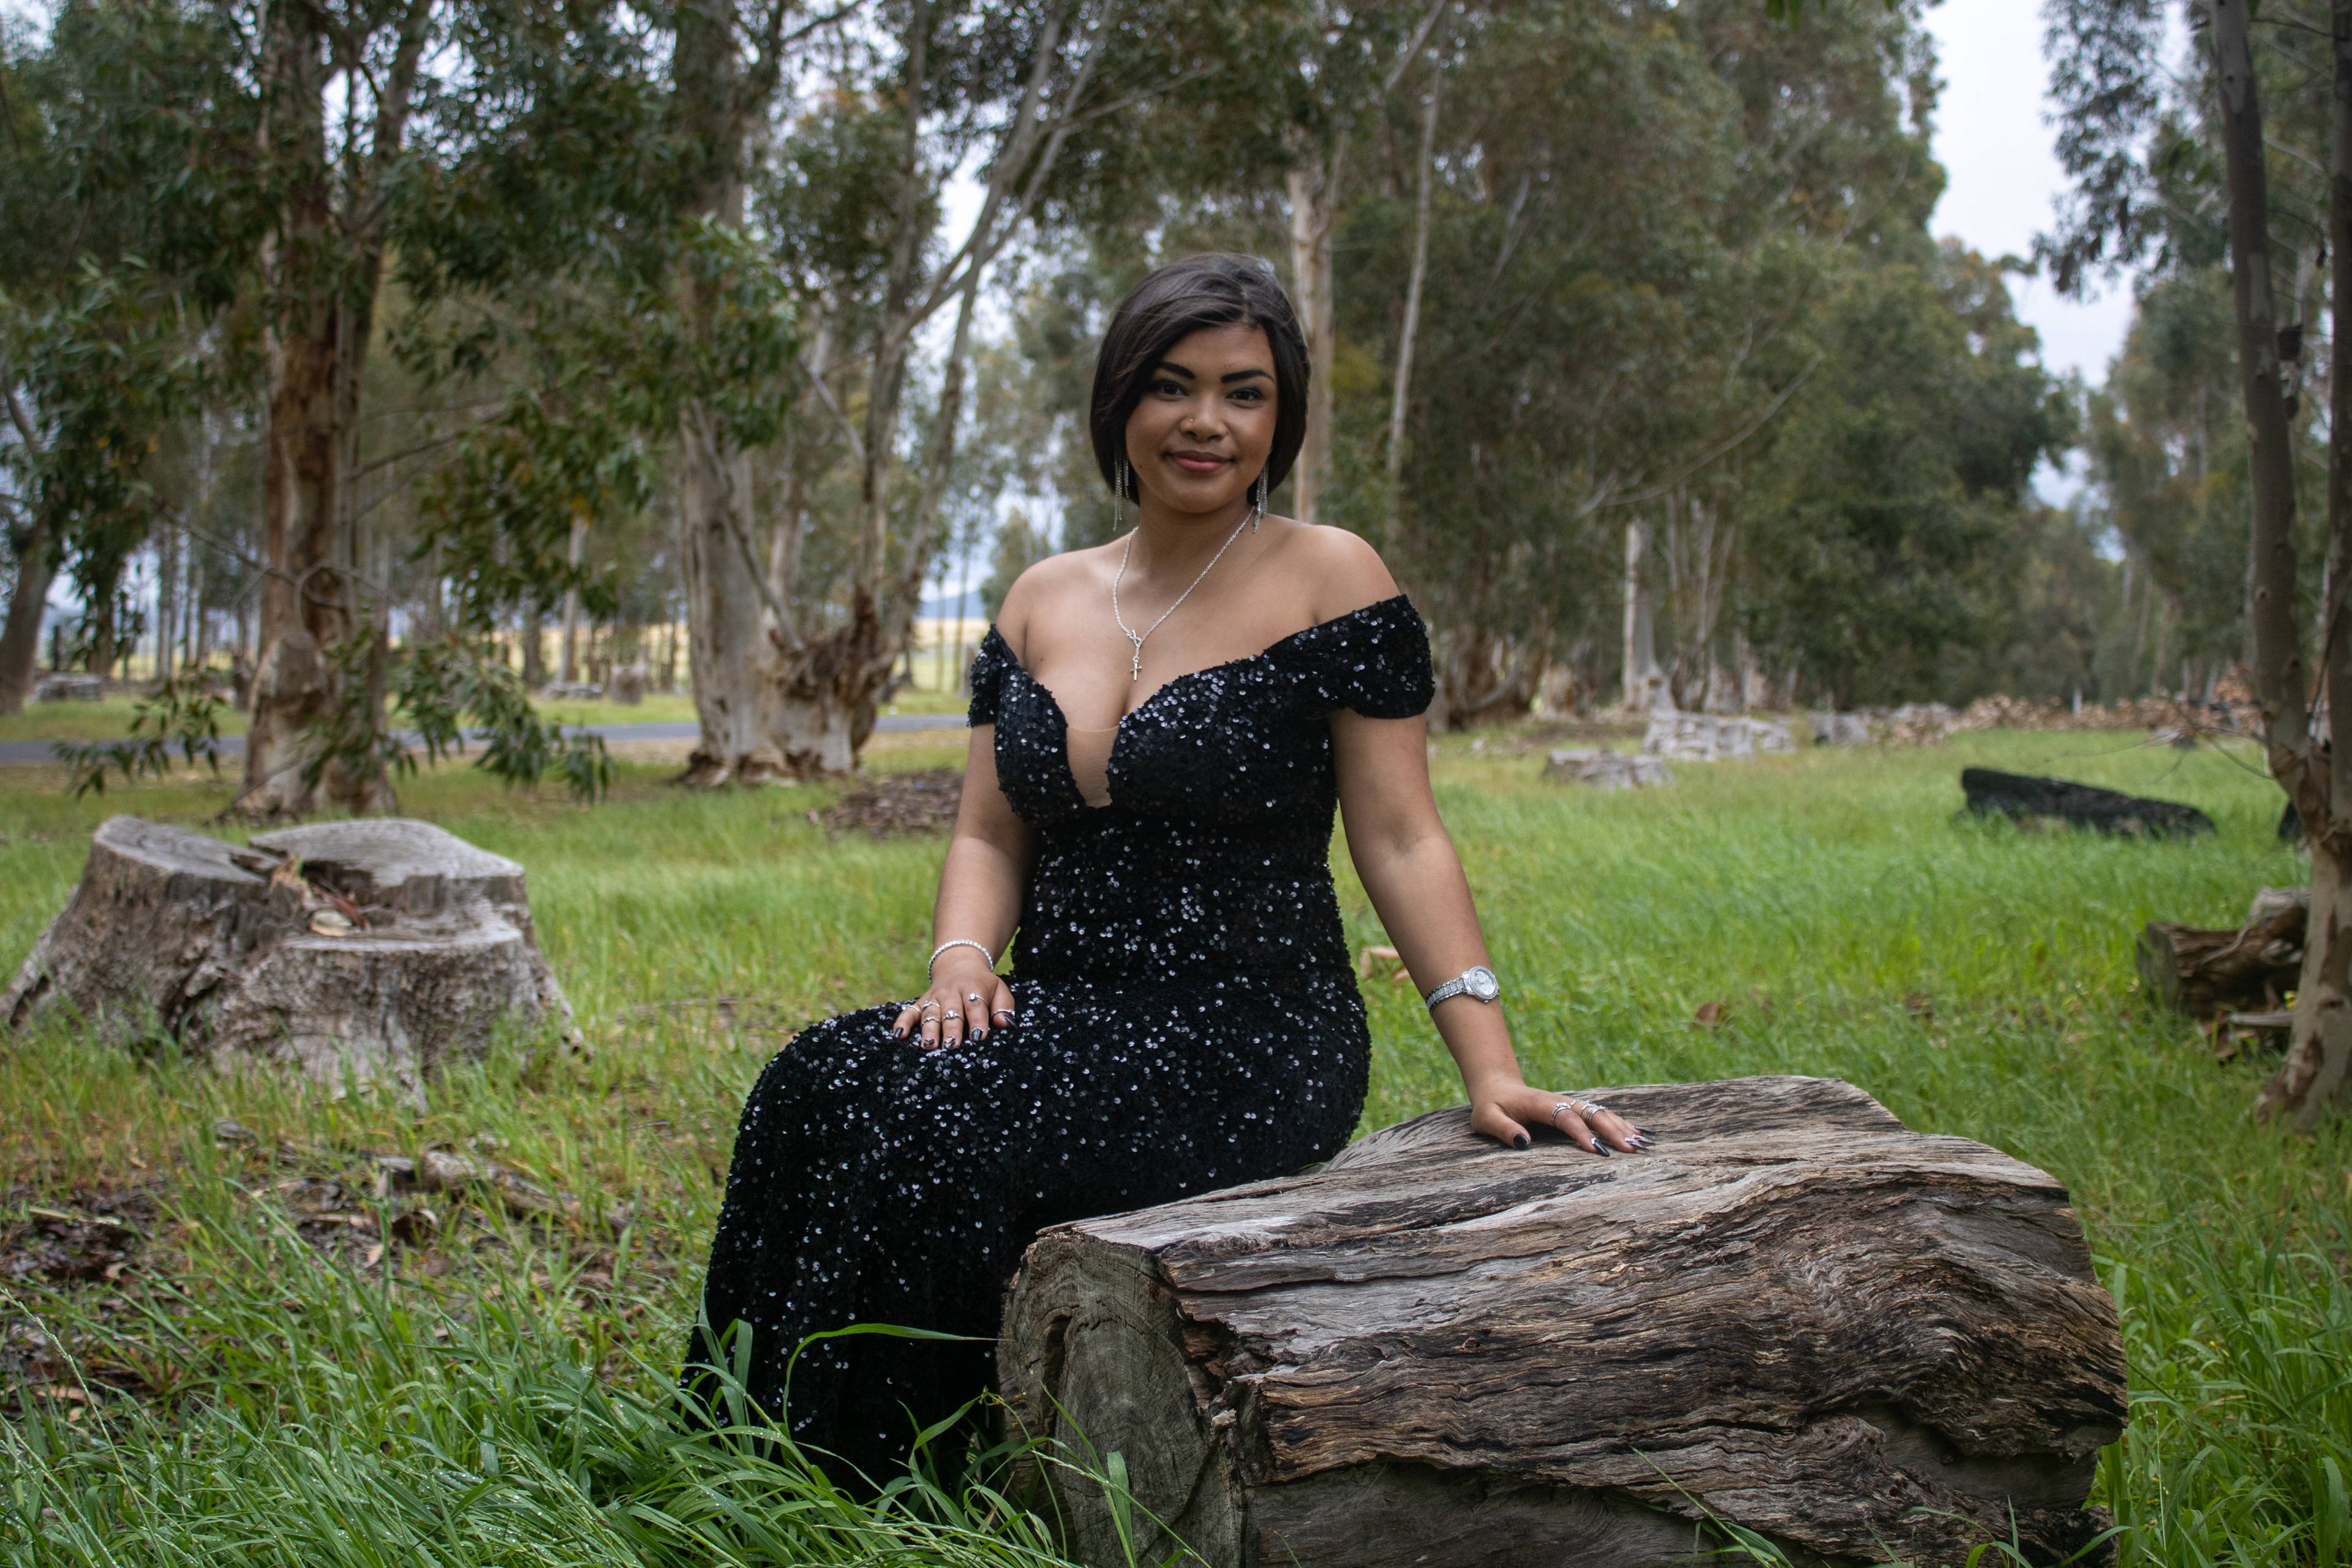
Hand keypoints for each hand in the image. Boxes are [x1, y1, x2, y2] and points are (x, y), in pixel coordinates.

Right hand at [892, 952, 1013, 1050]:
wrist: (960, 964)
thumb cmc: (983, 985)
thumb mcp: (999, 989)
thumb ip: (1003, 1007)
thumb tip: (1005, 1024)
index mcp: (973, 987)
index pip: (975, 1005)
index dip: (977, 1020)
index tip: (978, 1036)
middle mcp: (951, 992)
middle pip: (951, 1012)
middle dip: (951, 1029)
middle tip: (952, 1045)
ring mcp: (934, 998)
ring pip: (931, 1014)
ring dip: (929, 1030)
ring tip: (929, 1046)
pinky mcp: (921, 1002)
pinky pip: (910, 1012)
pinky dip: (903, 1022)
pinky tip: (899, 1035)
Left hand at [1472, 1082, 1650, 1155]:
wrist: (1497, 1087)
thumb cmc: (1491, 1107)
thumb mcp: (1486, 1119)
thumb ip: (1503, 1129)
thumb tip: (1523, 1142)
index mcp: (1540, 1103)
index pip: (1565, 1118)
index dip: (1581, 1133)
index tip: (1596, 1151)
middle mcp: (1560, 1101)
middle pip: (1591, 1113)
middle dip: (1613, 1130)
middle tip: (1632, 1149)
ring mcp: (1570, 1104)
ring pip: (1601, 1112)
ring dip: (1621, 1127)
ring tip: (1642, 1144)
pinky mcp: (1575, 1109)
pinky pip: (1601, 1114)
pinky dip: (1620, 1123)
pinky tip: (1639, 1134)